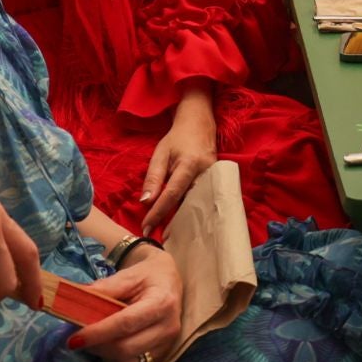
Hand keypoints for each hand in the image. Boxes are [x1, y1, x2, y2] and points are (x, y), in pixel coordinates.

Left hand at [68, 245, 184, 361]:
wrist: (168, 282)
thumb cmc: (148, 277)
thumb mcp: (128, 275)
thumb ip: (103, 289)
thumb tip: (74, 300)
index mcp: (161, 303)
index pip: (126, 323)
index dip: (98, 333)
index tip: (74, 337)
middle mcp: (168, 328)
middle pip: (124, 349)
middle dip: (96, 346)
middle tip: (80, 338)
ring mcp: (166, 348)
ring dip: (104, 358)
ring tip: (99, 342)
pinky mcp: (160, 361)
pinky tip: (112, 353)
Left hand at [142, 86, 216, 231]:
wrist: (199, 123)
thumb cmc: (177, 138)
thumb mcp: (160, 153)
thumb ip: (153, 177)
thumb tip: (145, 202)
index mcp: (189, 165)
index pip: (172, 194)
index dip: (158, 212)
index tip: (146, 227)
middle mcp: (205, 174)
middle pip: (188, 203)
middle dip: (172, 222)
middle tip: (158, 237)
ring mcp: (213, 178)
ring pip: (197, 204)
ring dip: (182, 219)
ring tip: (169, 234)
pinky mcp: (216, 182)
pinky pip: (202, 199)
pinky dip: (191, 210)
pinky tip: (182, 222)